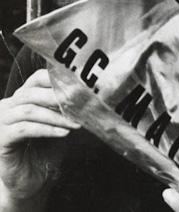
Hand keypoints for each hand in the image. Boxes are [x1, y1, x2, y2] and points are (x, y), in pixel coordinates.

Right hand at [0, 69, 79, 201]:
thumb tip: (89, 94)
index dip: (58, 80)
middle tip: (81, 104)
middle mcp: (8, 106)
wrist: (33, 180)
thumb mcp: (60, 124)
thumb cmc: (47, 149)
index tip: (80, 88)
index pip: (37, 78)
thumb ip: (67, 108)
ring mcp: (1, 123)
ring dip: (56, 116)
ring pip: (29, 111)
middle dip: (59, 98)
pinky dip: (46, 129)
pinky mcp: (1, 140)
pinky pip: (24, 129)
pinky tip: (63, 133)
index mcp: (23, 98)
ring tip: (76, 123)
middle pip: (32, 92)